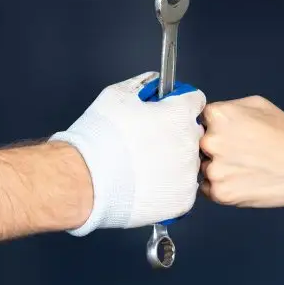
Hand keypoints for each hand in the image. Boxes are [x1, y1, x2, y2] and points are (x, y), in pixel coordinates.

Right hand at [49, 71, 205, 234]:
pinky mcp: (183, 200)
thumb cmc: (100, 138)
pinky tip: (147, 186)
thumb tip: (153, 84)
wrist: (88, 181)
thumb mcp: (117, 95)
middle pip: (193, 134)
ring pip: (188, 165)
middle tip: (149, 143)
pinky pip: (182, 191)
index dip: (179, 103)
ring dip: (172, 163)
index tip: (167, 111)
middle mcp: (190, 143)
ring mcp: (188, 174)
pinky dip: (168, 189)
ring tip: (145, 168)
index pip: (195, 100)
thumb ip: (143, 85)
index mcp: (180, 114)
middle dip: (176, 134)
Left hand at [200, 96, 283, 206]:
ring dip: (217, 169)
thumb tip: (212, 116)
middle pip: (197, 145)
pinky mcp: (220, 192)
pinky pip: (208, 189)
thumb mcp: (259, 105)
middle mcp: (211, 141)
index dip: (212, 128)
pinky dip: (222, 187)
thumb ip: (229, 108)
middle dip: (213, 149)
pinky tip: (242, 180)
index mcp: (218, 115)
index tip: (225, 134)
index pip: (198, 120)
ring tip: (245, 168)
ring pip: (203, 168)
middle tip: (237, 153)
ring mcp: (214, 169)